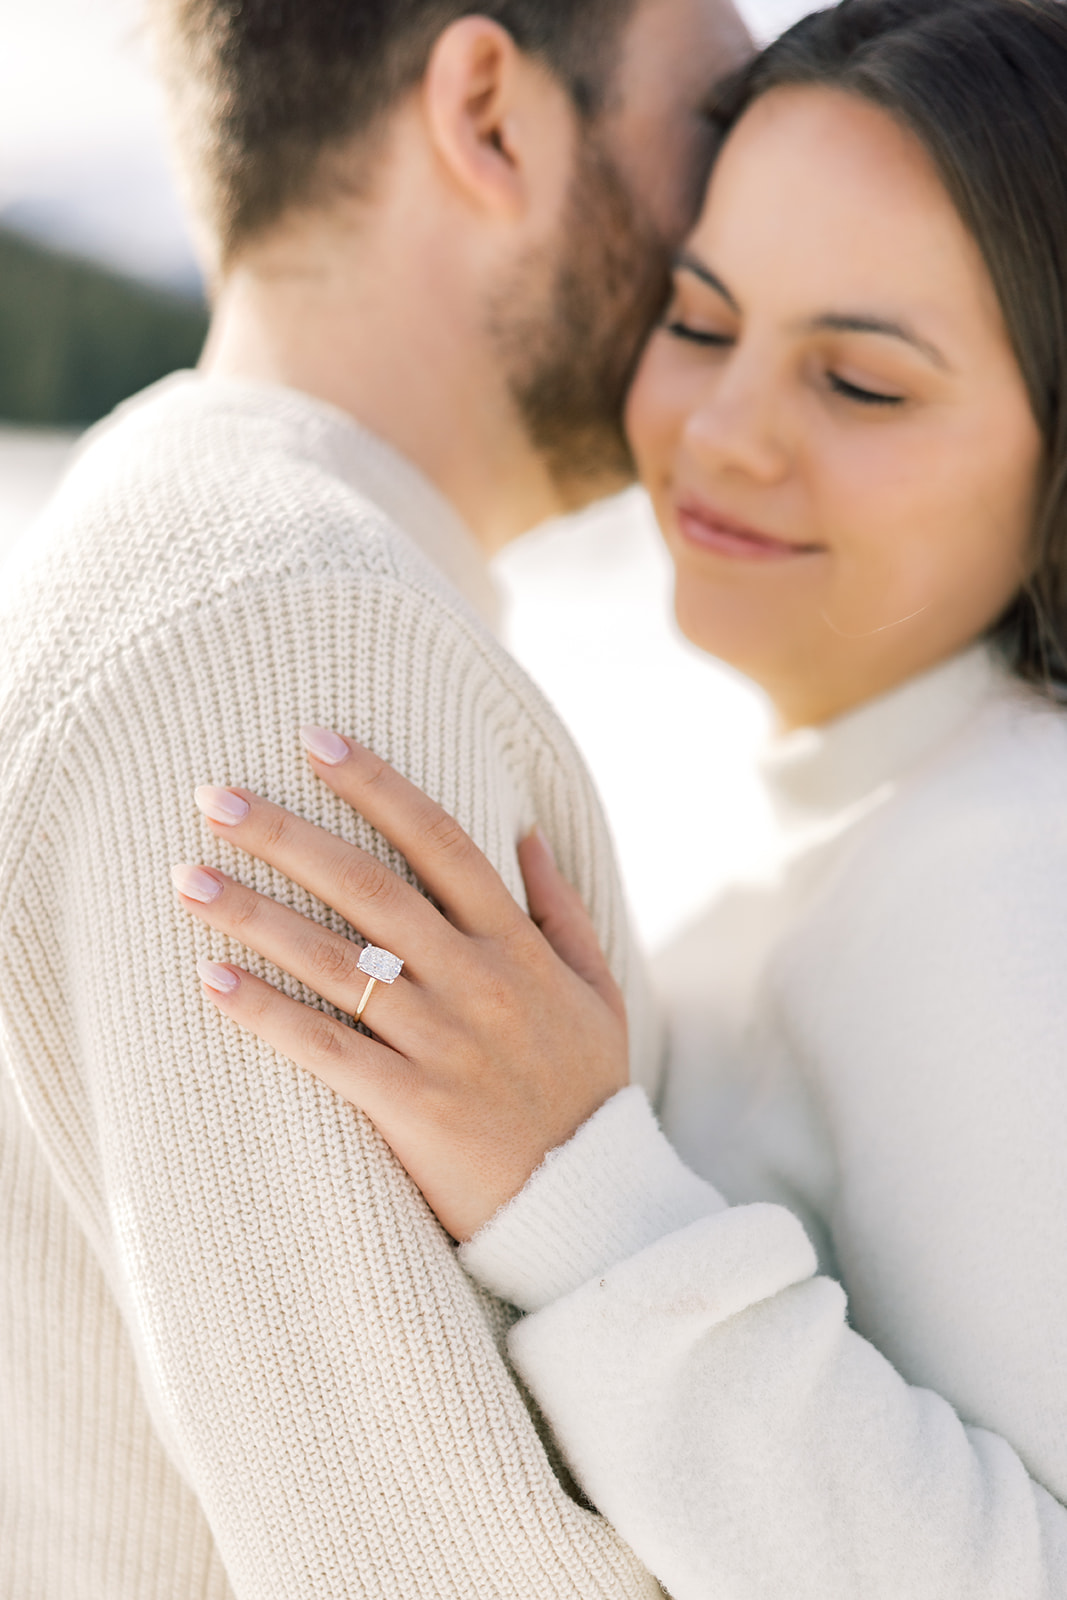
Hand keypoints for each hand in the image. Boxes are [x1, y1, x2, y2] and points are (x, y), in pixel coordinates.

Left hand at [171, 730, 628, 1240]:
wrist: (591, 1204)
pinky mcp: (411, 1107)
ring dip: (254, 914)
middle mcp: (479, 981)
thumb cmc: (587, 1088)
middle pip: (370, 887)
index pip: (441, 841)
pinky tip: (210, 981)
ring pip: (335, 960)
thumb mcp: (599, 989)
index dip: (377, 784)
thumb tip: (523, 829)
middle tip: (213, 795)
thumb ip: (561, 907)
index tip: (316, 739)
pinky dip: (266, 1013)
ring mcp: (444, 1043)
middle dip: (288, 834)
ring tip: (185, 877)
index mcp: (519, 944)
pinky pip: (325, 1048)